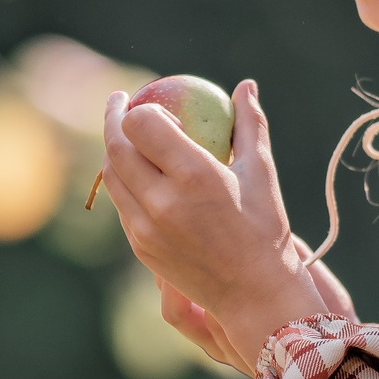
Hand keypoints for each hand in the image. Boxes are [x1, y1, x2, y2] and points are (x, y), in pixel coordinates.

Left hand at [102, 81, 339, 370]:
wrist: (253, 294)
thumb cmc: (265, 228)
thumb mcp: (261, 173)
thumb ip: (249, 124)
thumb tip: (245, 85)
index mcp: (195, 176)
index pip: (141, 125)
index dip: (141, 109)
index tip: (151, 104)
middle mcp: (163, 201)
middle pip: (116, 147)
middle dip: (114, 118)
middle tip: (120, 102)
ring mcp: (145, 228)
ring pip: (113, 176)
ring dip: (114, 149)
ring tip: (126, 134)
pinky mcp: (140, 247)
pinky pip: (122, 204)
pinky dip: (125, 182)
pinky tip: (138, 172)